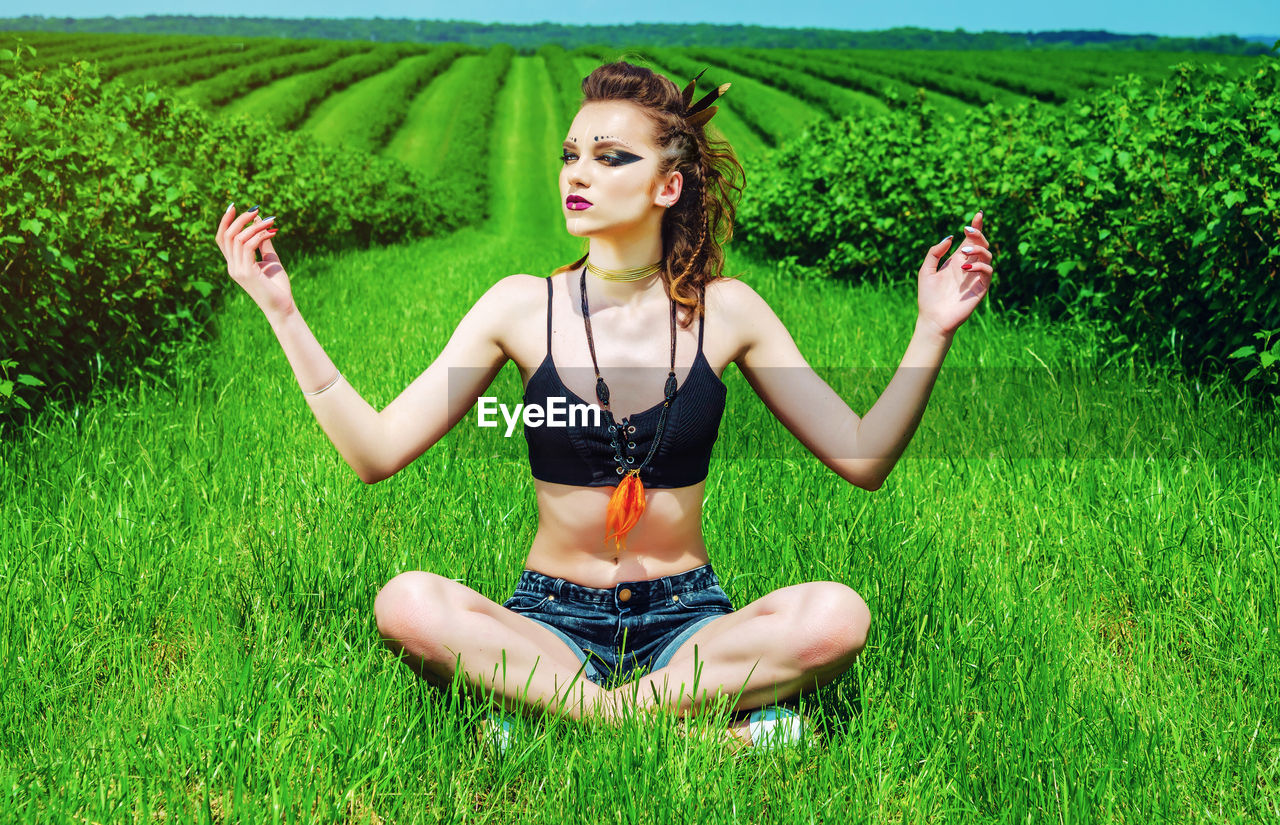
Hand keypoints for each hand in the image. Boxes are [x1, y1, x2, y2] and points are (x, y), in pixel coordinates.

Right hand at [216, 204, 293, 322]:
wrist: (283, 307)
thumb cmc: (278, 286)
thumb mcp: (271, 260)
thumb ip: (264, 243)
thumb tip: (260, 222)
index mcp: (235, 264)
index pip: (222, 239)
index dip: (225, 222)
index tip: (234, 206)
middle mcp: (232, 267)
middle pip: (227, 236)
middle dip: (240, 219)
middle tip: (256, 210)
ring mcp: (237, 270)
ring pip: (238, 239)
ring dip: (255, 226)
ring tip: (271, 221)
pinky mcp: (247, 273)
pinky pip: (248, 246)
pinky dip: (259, 235)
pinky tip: (272, 233)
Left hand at [916, 210, 992, 337]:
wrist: (932, 318)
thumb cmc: (928, 296)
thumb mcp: (926, 270)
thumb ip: (935, 252)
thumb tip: (951, 237)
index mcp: (957, 260)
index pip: (970, 240)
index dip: (976, 227)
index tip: (978, 214)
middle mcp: (968, 266)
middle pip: (981, 244)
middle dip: (978, 234)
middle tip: (968, 230)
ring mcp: (976, 277)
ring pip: (988, 255)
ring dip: (978, 249)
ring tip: (963, 252)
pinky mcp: (981, 288)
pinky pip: (988, 271)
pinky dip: (980, 265)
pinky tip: (965, 268)